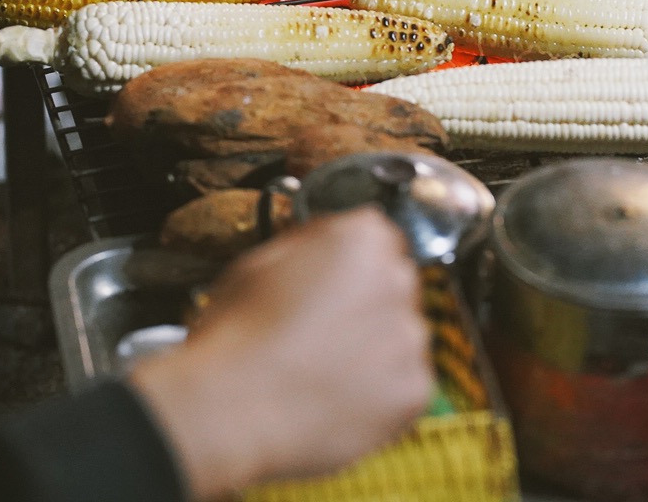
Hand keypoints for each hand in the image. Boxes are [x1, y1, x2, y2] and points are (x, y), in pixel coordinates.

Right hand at [132, 209, 432, 499]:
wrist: (233, 410)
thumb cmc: (237, 335)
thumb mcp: (262, 260)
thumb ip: (313, 244)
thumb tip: (327, 247)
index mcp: (363, 238)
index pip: (377, 238)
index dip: (349, 264)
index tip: (332, 283)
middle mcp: (398, 281)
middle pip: (395, 286)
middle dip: (368, 303)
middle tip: (323, 329)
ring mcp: (411, 337)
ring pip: (402, 337)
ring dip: (376, 348)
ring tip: (323, 369)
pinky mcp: (414, 390)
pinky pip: (404, 384)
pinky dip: (380, 392)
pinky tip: (335, 396)